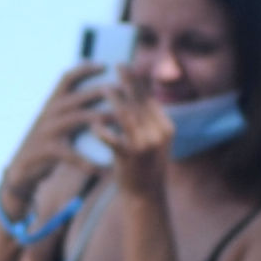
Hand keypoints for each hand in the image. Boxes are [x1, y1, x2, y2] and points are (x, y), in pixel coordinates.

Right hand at [0, 66, 112, 222]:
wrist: (22, 169)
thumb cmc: (49, 142)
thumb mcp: (56, 121)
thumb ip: (73, 109)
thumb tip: (103, 94)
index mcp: (52, 102)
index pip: (67, 78)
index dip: (85, 69)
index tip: (104, 64)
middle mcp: (50, 112)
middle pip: (78, 96)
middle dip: (102, 91)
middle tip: (123, 90)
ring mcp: (48, 130)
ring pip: (78, 119)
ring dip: (102, 118)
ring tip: (123, 121)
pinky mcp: (49, 150)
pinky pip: (73, 154)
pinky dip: (89, 162)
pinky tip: (105, 169)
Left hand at [96, 71, 174, 200]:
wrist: (145, 196)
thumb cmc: (145, 165)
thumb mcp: (153, 140)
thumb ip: (148, 118)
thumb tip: (139, 93)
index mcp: (166, 128)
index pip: (150, 99)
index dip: (138, 81)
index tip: (127, 66)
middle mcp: (158, 135)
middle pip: (140, 102)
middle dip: (128, 81)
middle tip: (118, 64)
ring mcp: (145, 146)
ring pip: (127, 116)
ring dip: (115, 100)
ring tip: (104, 88)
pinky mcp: (130, 158)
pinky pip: (114, 140)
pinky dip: (103, 131)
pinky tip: (94, 125)